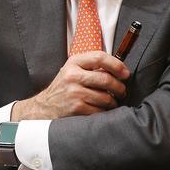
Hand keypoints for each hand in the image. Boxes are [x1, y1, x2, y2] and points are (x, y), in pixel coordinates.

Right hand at [12, 51, 129, 119]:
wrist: (44, 107)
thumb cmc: (63, 88)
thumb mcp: (72, 71)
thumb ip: (91, 67)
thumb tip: (120, 69)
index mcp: (73, 63)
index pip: (100, 57)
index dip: (117, 65)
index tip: (125, 74)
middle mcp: (72, 76)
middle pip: (106, 79)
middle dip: (119, 87)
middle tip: (122, 92)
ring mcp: (74, 92)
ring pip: (106, 97)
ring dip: (113, 102)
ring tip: (111, 102)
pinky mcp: (76, 108)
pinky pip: (100, 110)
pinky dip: (104, 112)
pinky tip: (100, 110)